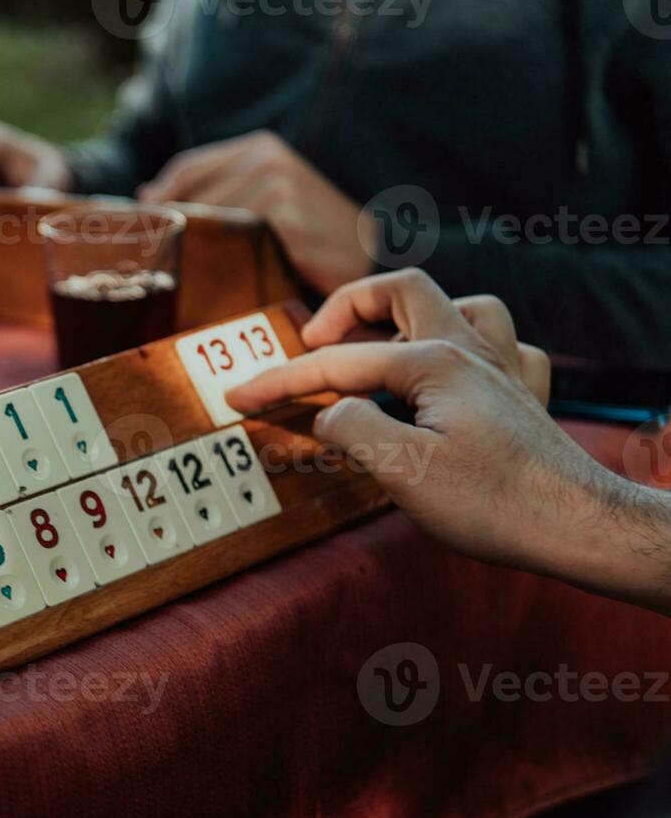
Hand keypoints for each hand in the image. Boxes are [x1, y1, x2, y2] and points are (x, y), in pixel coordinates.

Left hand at [139, 131, 373, 293]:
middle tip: (149, 256)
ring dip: (188, 244)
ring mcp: (277, 186)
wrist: (366, 248)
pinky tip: (208, 274)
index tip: (140, 225)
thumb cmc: (309, 231)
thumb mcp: (266, 198)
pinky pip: (232, 238)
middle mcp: (267, 159)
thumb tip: (145, 196)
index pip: (188, 168)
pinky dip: (215, 256)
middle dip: (168, 225)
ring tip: (174, 269)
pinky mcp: (285, 218)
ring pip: (208, 218)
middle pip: (191, 195)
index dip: (160, 198)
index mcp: (259, 148)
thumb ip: (216, 191)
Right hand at [226, 270, 670, 614]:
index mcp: (432, 363)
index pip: (336, 364)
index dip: (280, 380)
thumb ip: (350, 429)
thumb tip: (329, 413)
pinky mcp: (526, 400)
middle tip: (316, 339)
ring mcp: (504, 371)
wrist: (578, 527)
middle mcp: (470, 352)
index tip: (239, 396)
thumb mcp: (401, 471)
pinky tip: (458, 378)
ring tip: (385, 348)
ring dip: (415, 317)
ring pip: (461, 306)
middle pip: (403, 289)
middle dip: (349, 305)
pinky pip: (506, 348)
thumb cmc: (494, 504)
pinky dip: (474, 352)